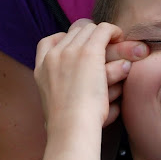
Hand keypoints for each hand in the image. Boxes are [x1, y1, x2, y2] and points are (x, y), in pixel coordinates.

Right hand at [34, 20, 149, 131]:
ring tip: (115, 42)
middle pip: (74, 33)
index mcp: (40, 69)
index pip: (49, 41)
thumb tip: (69, 90)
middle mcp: (53, 56)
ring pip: (90, 29)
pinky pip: (104, 29)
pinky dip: (114, 31)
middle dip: (90, 36)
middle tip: (104, 44)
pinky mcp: (89, 52)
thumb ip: (58, 90)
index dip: (65, 40)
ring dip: (104, 36)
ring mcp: (70, 52)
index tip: (79, 47)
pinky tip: (120, 38)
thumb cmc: (68, 128)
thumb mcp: (54, 105)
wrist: (71, 130)